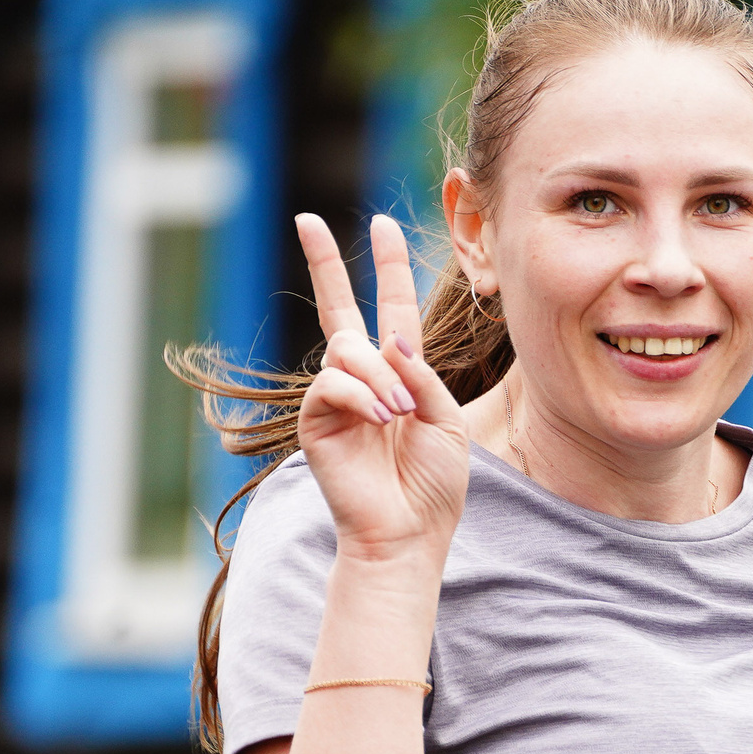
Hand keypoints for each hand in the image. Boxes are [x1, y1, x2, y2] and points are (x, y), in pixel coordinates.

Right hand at [293, 213, 468, 567]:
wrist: (408, 532)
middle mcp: (362, 378)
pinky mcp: (314, 421)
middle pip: (340, 307)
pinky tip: (382, 422)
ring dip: (381, 379)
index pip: (390, 308)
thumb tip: (387, 341)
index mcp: (399, 374)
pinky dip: (362, 398)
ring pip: (347, 349)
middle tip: (306, 220)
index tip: (382, 223)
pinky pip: (331, 383)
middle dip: (325, 262)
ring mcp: (335, 398)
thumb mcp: (446, 418)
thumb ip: (422, 375)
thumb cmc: (432, 484)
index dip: (387, 265)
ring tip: (400, 417)